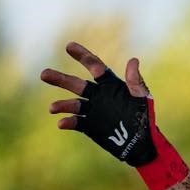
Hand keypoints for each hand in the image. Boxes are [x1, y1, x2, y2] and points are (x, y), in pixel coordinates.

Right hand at [41, 43, 161, 165]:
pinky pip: (76, 122)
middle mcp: (98, 95)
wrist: (141, 144)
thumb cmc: (144, 118)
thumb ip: (135, 82)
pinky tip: (61, 123)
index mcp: (110, 85)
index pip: (94, 66)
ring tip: (52, 108)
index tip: (69, 46)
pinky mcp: (89, 126)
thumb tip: (133, 61)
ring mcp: (92, 111)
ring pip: (73, 104)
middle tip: (44, 74)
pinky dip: (68, 122)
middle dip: (60, 79)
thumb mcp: (142, 99)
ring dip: (62, 104)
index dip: (82, 56)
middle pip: (76, 84)